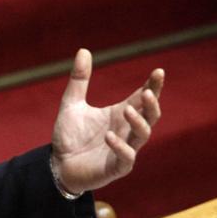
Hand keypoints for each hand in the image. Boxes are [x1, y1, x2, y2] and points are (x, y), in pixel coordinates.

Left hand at [51, 48, 163, 193]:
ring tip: (128, 109)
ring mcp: (124, 150)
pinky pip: (126, 158)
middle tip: (146, 92)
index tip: (158, 71)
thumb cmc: (70, 137)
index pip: (143, 98)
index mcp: (120, 114)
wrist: (57, 166)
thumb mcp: (71, 104)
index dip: (153, 86)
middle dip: (152, 104)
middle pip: (151, 116)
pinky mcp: (116, 167)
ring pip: (143, 136)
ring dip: (139, 122)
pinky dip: (120, 146)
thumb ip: (79, 80)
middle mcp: (126, 131)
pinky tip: (110, 135)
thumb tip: (83, 50)